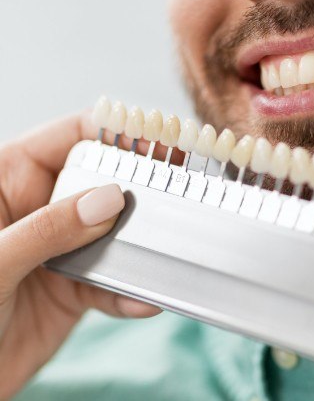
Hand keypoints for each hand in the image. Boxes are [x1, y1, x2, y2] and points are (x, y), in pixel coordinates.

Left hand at [0, 113, 160, 398]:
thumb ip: (49, 228)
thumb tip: (109, 199)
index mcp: (7, 182)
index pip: (68, 137)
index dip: (114, 132)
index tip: (159, 138)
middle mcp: (37, 210)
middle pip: (101, 183)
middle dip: (138, 190)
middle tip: (177, 193)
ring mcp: (58, 249)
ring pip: (113, 233)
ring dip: (140, 247)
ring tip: (164, 253)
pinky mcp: (72, 289)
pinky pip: (110, 282)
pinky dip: (129, 291)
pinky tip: (142, 299)